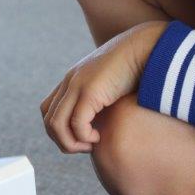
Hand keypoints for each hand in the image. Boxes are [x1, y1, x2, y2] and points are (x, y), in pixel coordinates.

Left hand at [40, 21, 166, 152]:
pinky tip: (98, 137)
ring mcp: (77, 85)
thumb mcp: (113, 83)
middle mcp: (70, 82)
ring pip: (56, 124)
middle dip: (63, 141)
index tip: (82, 138)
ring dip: (71, 143)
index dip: (60, 130)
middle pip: (48, 120)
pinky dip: (84, 137)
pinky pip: (77, 123)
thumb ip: (103, 97)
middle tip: (85, 147)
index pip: (48, 111)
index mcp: (73, 80)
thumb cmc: (136, 67)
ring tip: (91, 144)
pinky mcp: (90, 91)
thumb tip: (106, 117)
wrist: (146, 46)